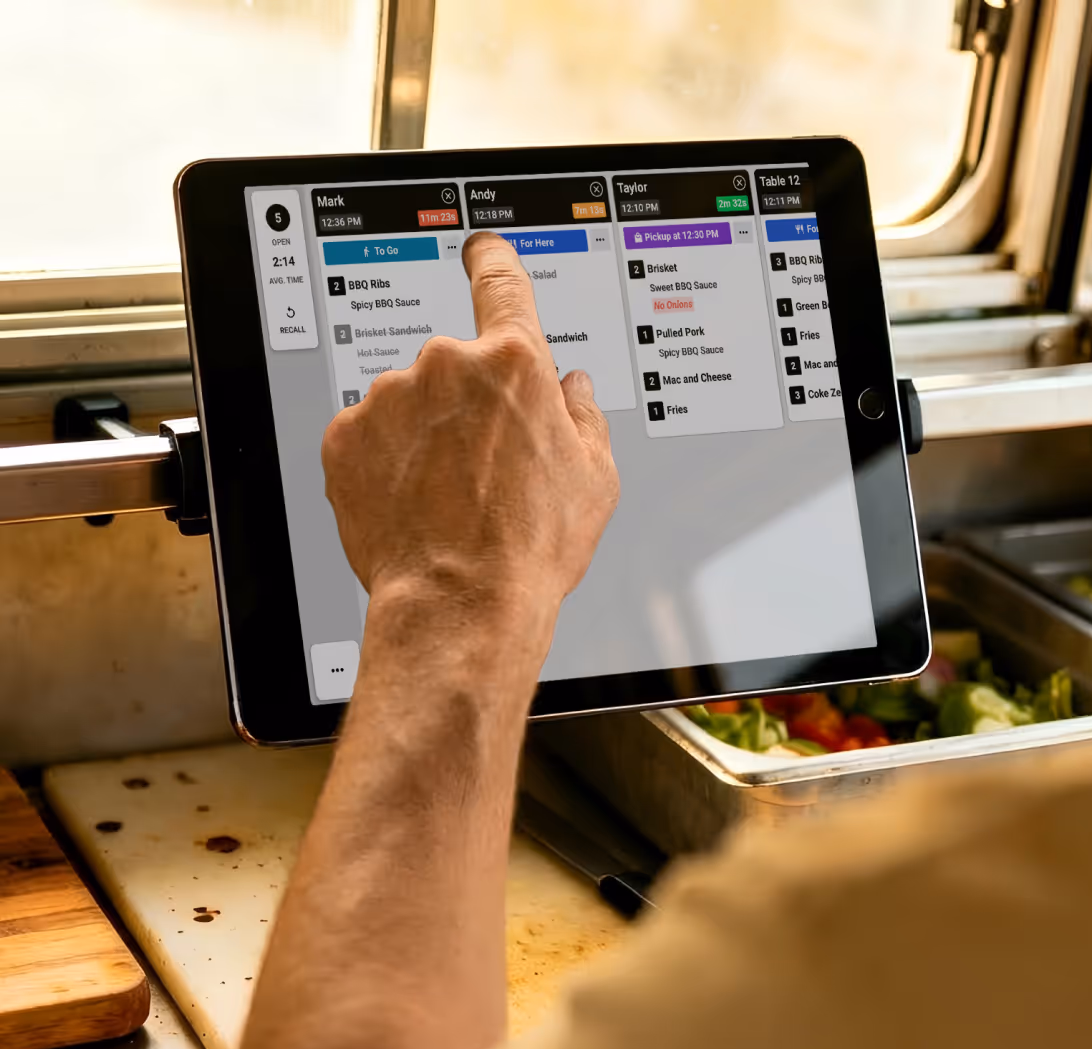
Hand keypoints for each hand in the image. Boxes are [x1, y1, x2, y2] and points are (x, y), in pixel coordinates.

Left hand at [321, 232, 619, 616]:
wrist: (461, 604)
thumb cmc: (532, 547)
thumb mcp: (593, 478)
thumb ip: (583, 415)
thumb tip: (571, 389)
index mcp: (514, 364)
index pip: (501, 283)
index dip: (492, 259)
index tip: (479, 249)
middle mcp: (447, 365)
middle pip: (454, 366)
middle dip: (465, 403)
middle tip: (481, 466)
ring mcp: (389, 399)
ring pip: (408, 402)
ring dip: (422, 433)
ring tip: (445, 496)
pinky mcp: (346, 437)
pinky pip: (368, 434)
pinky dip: (384, 460)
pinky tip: (410, 502)